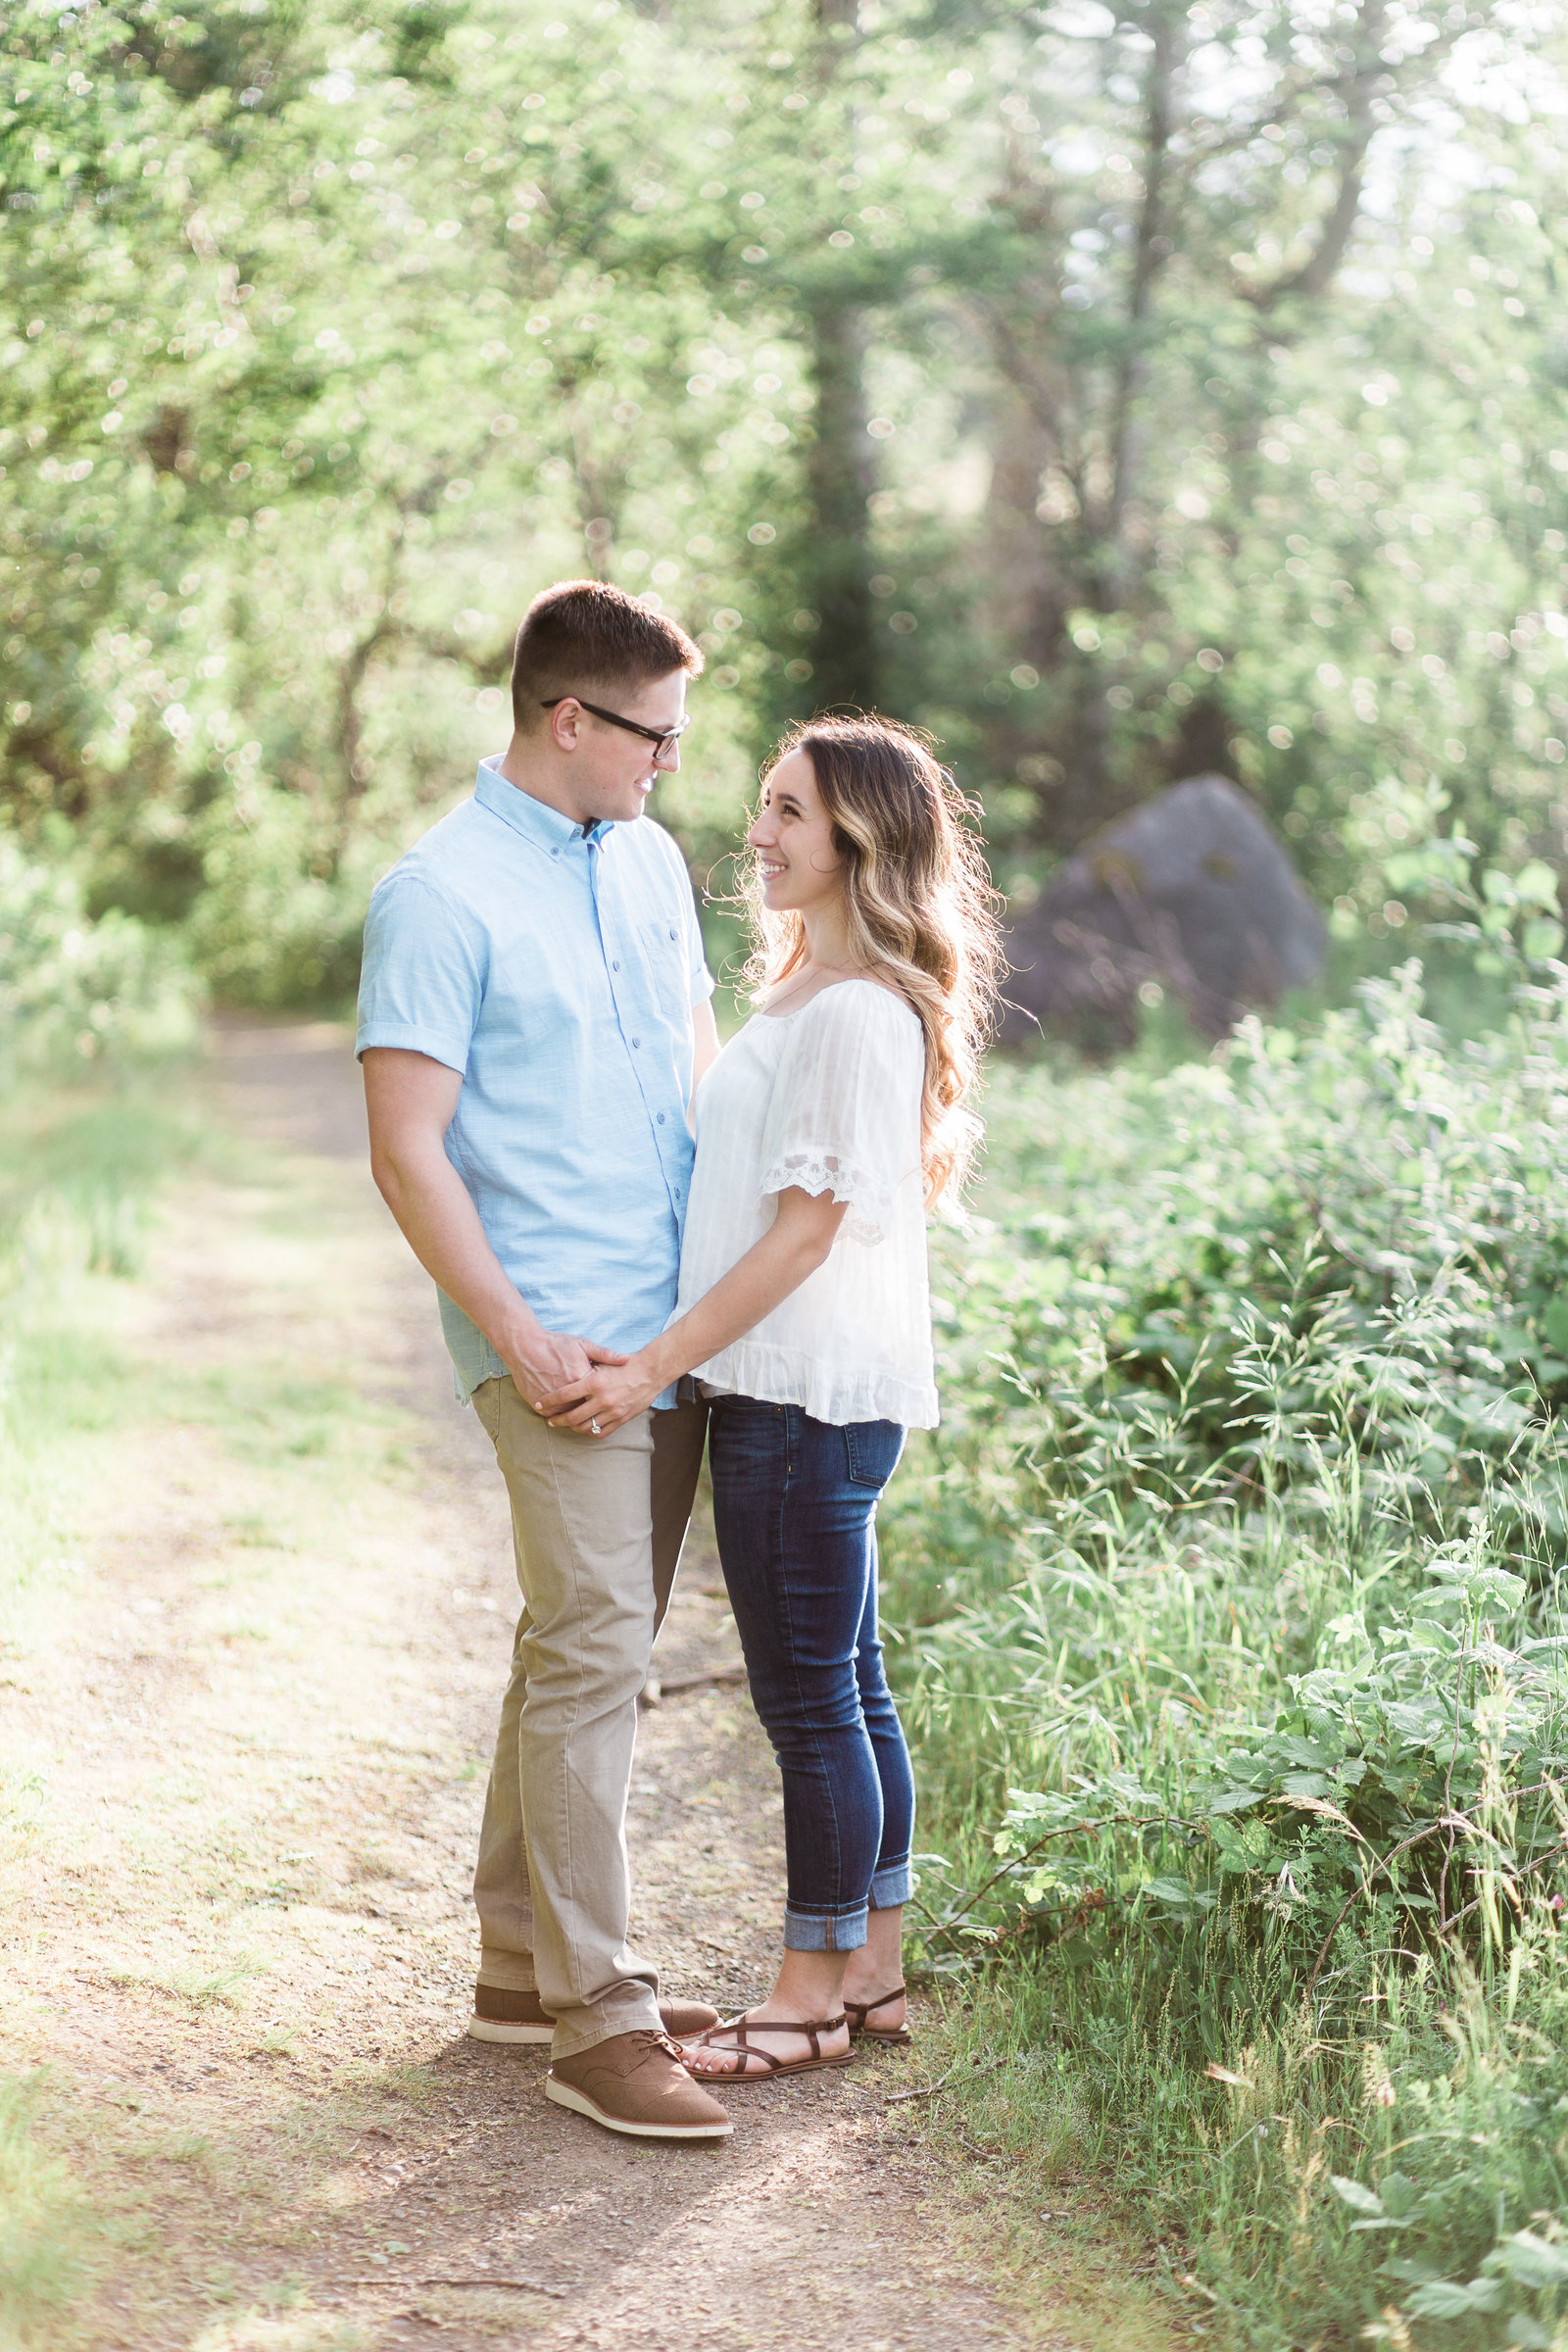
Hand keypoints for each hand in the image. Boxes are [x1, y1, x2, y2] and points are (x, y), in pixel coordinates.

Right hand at [504, 1331, 627, 1413]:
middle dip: (593, 1411)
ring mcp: (554, 1401)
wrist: (524, 1347)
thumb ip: (605, 1355)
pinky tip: (564, 1412)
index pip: (600, 1396)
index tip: (608, 1396)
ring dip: (576, 1417)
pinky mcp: (540, 1405)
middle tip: (597, 1410)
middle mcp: (570, 1393)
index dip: (605, 1397)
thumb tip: (627, 1359)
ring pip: (570, 1416)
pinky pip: (554, 1415)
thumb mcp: (582, 1345)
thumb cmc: (555, 1344)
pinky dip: (559, 1415)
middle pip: (587, 1409)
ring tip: (582, 1415)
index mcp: (583, 1378)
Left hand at [536, 1350, 665, 1436]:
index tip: (539, 1403)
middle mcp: (602, 1399)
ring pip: (585, 1426)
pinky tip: (584, 1428)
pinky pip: (601, 1431)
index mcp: (594, 1382)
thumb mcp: (602, 1360)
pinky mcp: (621, 1419)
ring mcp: (612, 1411)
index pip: (564, 1395)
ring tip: (565, 1424)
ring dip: (571, 1427)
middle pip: (571, 1416)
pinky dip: (589, 1431)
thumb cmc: (624, 1364)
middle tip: (550, 1419)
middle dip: (557, 1419)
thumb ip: (584, 1367)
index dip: (548, 1401)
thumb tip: (564, 1374)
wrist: (650, 1372)